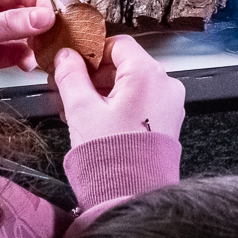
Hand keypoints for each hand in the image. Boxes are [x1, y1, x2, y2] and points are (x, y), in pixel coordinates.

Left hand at [0, 0, 52, 79]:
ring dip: (36, 44)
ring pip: (23, 34)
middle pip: (25, 10)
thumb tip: (43, 16)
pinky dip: (25, 60)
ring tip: (44, 56)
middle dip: (42, 24)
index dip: (39, 1)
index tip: (53, 20)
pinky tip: (29, 66)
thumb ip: (3, 26)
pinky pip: (14, 55)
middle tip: (56, 40)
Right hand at [53, 34, 185, 145]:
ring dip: (107, 90)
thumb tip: (66, 56)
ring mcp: (170, 104)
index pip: (119, 44)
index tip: (74, 61)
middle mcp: (166, 84)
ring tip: (81, 108)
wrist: (133, 193)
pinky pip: (143, 102)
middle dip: (97, 74)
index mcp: (147, 74)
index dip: (93, 50)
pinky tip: (99, 120)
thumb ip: (71, 76)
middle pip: (127, 64)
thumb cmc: (111, 155)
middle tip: (71, 86)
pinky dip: (122, 104)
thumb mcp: (81, 109)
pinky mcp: (169, 121)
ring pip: (134, 84)